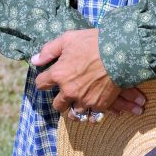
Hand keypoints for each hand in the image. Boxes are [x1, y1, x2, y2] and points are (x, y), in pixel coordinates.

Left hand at [31, 29, 145, 121]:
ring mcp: (85, 100)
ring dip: (75, 110)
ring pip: (74, 114)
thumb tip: (34, 60)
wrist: (120, 53)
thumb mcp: (68, 39)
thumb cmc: (93, 43)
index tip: (48, 80)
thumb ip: (49, 51)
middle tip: (65, 94)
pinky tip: (93, 109)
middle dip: (60, 100)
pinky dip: (92, 114)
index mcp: (59, 74)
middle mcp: (69, 91)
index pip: (41, 84)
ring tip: (79, 105)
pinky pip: (92, 117)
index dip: (44, 82)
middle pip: (57, 105)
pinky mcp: (100, 104)